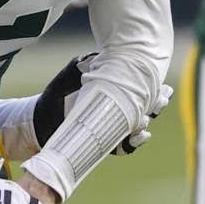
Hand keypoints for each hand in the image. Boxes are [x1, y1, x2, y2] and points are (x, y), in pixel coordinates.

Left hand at [33, 53, 171, 154]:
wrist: (42, 119)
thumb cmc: (59, 93)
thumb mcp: (72, 72)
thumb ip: (86, 63)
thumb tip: (98, 56)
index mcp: (116, 90)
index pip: (144, 89)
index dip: (156, 89)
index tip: (162, 87)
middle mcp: (119, 109)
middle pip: (149, 109)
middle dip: (157, 105)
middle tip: (160, 100)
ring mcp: (114, 127)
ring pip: (141, 128)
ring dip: (146, 124)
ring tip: (144, 120)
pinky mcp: (107, 144)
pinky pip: (126, 147)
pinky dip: (133, 143)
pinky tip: (137, 137)